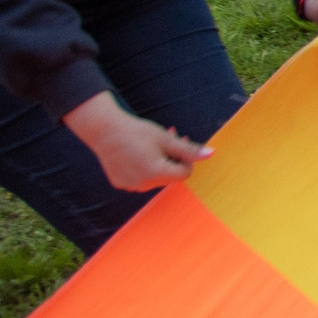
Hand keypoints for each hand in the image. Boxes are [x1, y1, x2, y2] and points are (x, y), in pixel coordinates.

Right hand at [63, 91, 208, 191]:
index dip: (186, 158)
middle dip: (173, 159)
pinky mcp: (120, 183)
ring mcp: (130, 186)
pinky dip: (144, 168)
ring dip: (160, 163)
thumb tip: (212, 154)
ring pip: (156, 178)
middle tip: (169, 138)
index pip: (185, 173)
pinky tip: (138, 153)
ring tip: (153, 145)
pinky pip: (140, 179)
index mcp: (157, 173)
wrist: (105, 131)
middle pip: (170, 176)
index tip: (179, 141)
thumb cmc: (139, 132)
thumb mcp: (167, 139)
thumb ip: (189, 150)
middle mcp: (143, 184)